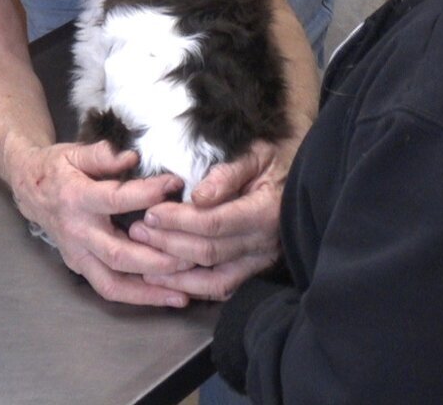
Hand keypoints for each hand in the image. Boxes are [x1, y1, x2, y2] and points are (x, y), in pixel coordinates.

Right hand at [10, 140, 194, 306]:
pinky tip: (167, 296)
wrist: (28, 189)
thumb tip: (130, 159)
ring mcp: (78, 255)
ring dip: (150, 290)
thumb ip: (102, 155)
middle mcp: (77, 232)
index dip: (147, 194)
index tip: (175, 185)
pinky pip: (110, 288)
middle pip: (119, 254)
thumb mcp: (74, 152)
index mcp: (76, 198)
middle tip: (191, 255)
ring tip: (184, 291)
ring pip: (114, 282)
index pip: (116, 200)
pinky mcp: (81, 267)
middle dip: (157, 259)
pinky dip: (139, 297)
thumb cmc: (56, 169)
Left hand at [132, 140, 286, 300]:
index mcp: (265, 211)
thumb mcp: (256, 154)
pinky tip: (168, 281)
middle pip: (208, 251)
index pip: (214, 223)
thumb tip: (199, 196)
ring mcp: (260, 262)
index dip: (179, 221)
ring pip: (213, 279)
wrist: (304, 182)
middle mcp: (264, 243)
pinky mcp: (254, 272)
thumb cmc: (274, 163)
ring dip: (175, 275)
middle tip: (138, 232)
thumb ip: (228, 173)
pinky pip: (222, 288)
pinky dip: (194, 289)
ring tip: (144, 265)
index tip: (151, 212)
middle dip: (168, 244)